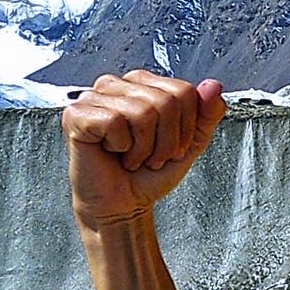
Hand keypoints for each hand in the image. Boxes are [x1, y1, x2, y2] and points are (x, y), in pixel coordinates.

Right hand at [62, 70, 225, 228]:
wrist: (123, 205)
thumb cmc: (149, 174)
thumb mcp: (190, 144)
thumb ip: (206, 114)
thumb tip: (213, 85)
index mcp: (144, 84)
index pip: (185, 91)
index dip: (185, 128)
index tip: (170, 146)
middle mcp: (117, 84)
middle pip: (167, 102)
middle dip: (166, 141)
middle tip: (150, 156)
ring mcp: (94, 97)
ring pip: (143, 112)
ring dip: (145, 148)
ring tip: (132, 156)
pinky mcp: (76, 114)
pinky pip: (115, 122)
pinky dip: (122, 147)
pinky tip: (112, 152)